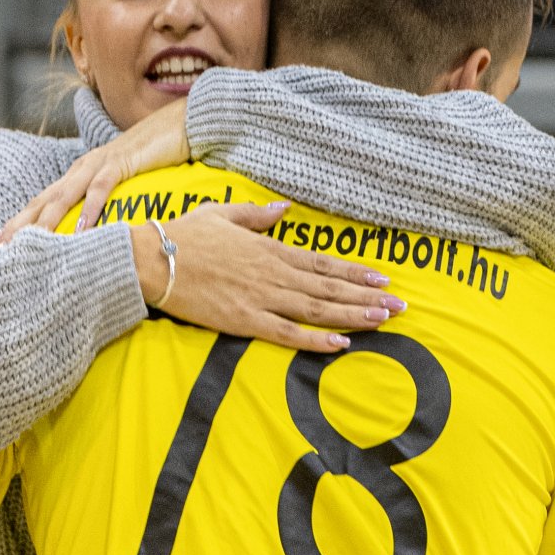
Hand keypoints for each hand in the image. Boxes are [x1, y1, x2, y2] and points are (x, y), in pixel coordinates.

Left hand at [0, 100, 190, 245]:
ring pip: (66, 195)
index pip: (42, 201)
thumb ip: (108, 208)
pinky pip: (101, 188)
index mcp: (79, 175)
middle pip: (44, 199)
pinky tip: (81, 230)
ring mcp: (100, 163)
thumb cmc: (153, 158)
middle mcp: (82, 168)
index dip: (18, 222)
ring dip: (47, 220)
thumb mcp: (124, 187)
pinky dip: (90, 209)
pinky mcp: (122, 162)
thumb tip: (97, 239)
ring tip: (32, 243)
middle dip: (19, 224)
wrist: (178, 124)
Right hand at [133, 201, 401, 352]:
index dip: (355, 272)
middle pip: (329, 288)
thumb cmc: (184, 235)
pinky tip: (340, 344)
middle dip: (368, 297)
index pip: (322, 263)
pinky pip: (287, 333)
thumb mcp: (223, 214)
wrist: (152, 258)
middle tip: (401, 306)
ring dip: (353, 316)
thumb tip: (284, 210)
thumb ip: (257, 216)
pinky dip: (315, 340)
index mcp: (269, 248)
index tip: (383, 279)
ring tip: (384, 321)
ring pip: (317, 310)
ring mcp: (260, 298)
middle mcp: (272, 273)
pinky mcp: (244, 321)